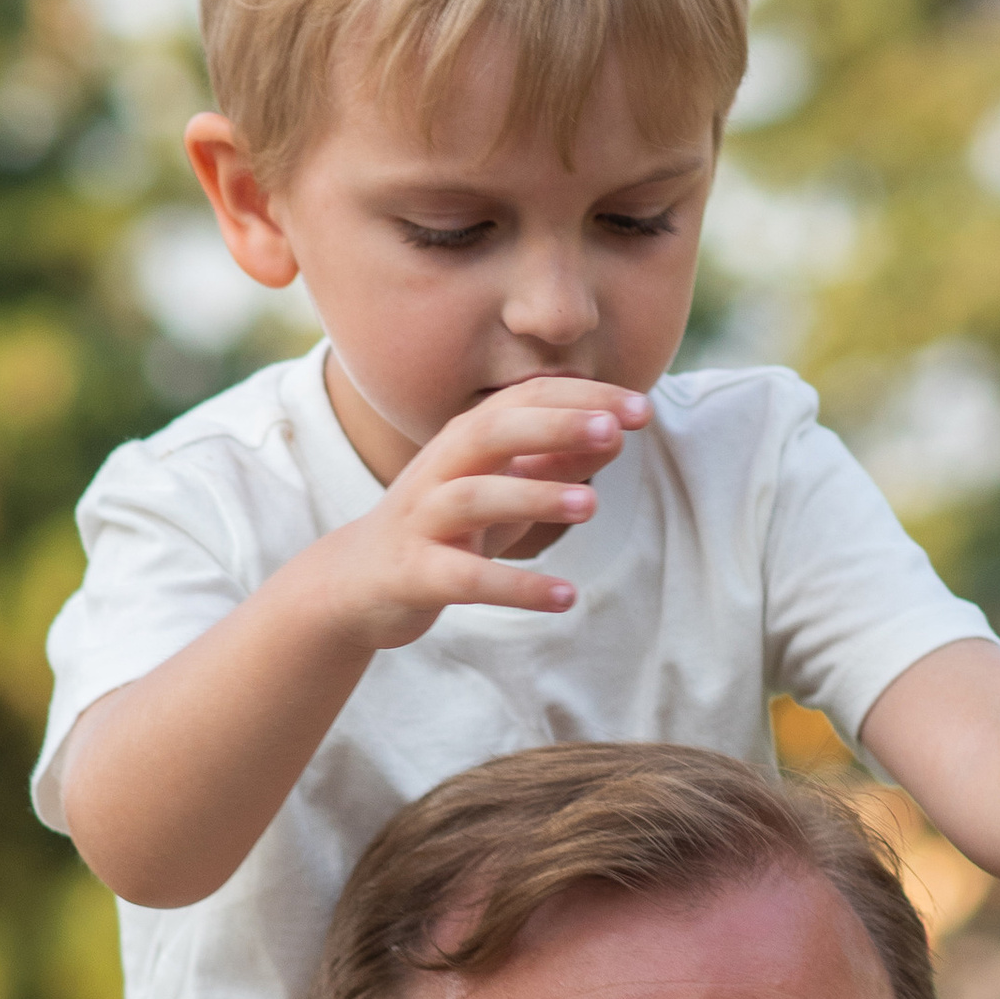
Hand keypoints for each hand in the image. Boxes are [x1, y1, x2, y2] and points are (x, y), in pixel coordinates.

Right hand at [313, 376, 650, 648]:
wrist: (358, 583)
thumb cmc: (445, 529)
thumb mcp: (503, 490)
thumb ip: (554, 462)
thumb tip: (615, 434)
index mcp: (465, 440)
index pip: (525, 402)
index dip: (581, 400)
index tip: (640, 410)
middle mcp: (441, 468)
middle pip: (494, 430)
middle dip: (554, 426)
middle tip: (615, 432)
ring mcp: (423, 520)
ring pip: (476, 497)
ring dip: (534, 496)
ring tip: (590, 505)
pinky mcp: (415, 573)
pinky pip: (467, 579)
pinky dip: (516, 587)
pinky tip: (566, 598)